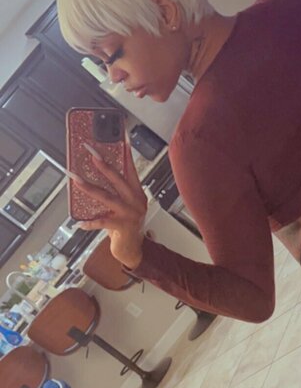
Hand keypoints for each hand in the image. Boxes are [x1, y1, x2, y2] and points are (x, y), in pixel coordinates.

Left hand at [72, 145, 147, 268]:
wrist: (132, 249)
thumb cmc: (125, 225)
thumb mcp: (124, 206)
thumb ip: (115, 192)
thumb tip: (93, 177)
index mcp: (137, 193)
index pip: (131, 169)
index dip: (126, 153)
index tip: (121, 138)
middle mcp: (136, 201)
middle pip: (118, 179)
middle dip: (103, 165)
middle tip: (91, 154)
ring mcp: (130, 214)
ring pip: (107, 197)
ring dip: (89, 187)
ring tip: (76, 179)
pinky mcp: (123, 227)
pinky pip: (103, 222)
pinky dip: (90, 222)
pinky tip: (80, 222)